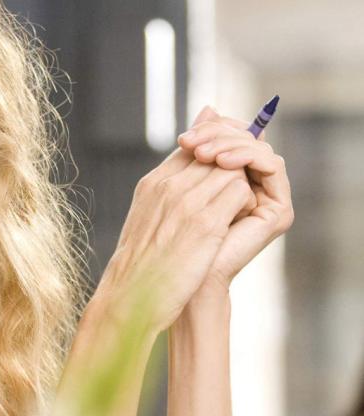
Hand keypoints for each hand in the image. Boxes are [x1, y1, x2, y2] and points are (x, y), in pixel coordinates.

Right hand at [88, 107, 255, 333]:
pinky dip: (246, 204)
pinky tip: (237, 224)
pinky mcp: (206, 223)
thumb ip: (167, 195)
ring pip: (231, 168)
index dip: (216, 154)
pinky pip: (240, 191)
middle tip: (238, 194)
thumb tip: (187, 176)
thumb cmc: (141, 266)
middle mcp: (167, 186)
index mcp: (151, 184)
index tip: (226, 173)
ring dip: (241, 187)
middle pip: (215, 151)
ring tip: (235, 212)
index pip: (192, 146)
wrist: (128, 297)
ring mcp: (186, 202)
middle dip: (233, 167)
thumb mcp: (147, 221)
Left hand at [177, 112, 294, 292]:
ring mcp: (264, 199)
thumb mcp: (177, 182)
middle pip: (246, 140)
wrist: (172, 279)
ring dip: (231, 143)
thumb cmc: (168, 236)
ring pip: (258, 149)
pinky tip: (223, 162)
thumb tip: (207, 106)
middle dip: (219, 134)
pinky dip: (249, 156)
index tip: (185, 136)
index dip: (211, 130)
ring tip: (206, 153)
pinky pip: (271, 166)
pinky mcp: (276, 211)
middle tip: (192, 140)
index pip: (229, 138)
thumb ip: (194, 148)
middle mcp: (249, 187)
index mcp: (226, 180)